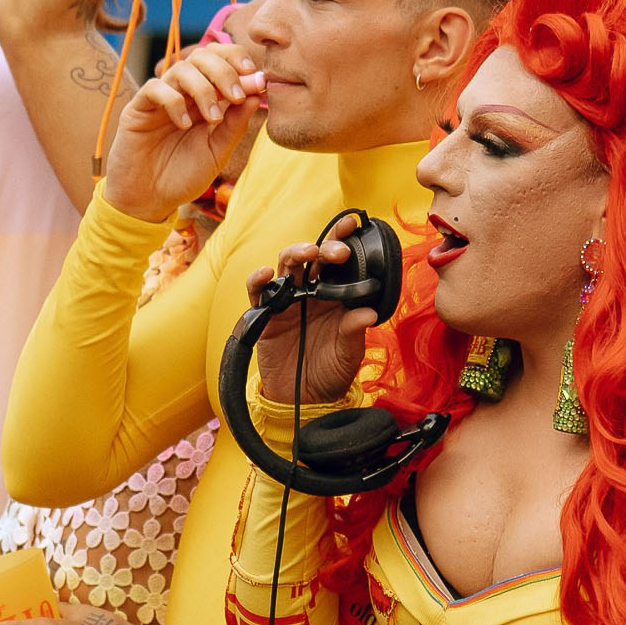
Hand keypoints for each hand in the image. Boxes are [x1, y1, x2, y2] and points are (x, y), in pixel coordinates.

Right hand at [100, 44, 265, 222]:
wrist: (150, 201)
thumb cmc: (184, 177)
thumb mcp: (217, 152)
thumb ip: (235, 125)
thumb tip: (256, 94)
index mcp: (205, 99)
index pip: (220, 61)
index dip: (237, 60)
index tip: (256, 78)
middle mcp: (183, 93)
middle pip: (202, 57)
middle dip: (224, 71)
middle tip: (236, 97)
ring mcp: (160, 99)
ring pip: (181, 68)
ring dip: (203, 89)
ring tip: (212, 118)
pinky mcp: (138, 109)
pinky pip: (155, 89)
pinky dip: (174, 101)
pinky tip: (184, 125)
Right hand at [244, 218, 377, 406]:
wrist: (303, 400)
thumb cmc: (330, 372)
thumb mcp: (349, 354)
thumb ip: (354, 332)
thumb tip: (367, 313)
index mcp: (334, 296)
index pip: (338, 262)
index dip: (342, 239)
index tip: (354, 224)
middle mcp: (310, 292)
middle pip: (312, 258)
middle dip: (324, 248)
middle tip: (338, 252)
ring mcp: (286, 301)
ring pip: (286, 267)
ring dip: (294, 255)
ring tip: (306, 254)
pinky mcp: (264, 315)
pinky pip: (258, 291)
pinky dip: (259, 280)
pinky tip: (266, 274)